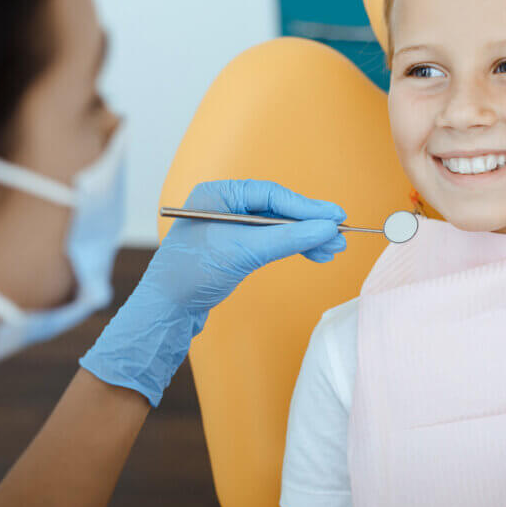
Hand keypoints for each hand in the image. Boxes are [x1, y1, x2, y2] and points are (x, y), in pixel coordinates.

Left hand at [80, 179, 346, 405]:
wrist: (165, 311)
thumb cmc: (193, 274)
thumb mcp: (245, 251)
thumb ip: (288, 238)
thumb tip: (327, 228)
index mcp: (219, 194)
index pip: (272, 194)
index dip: (307, 206)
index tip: (335, 217)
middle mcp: (225, 206)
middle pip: (279, 209)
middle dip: (310, 224)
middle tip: (340, 236)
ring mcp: (230, 229)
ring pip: (278, 228)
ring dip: (306, 239)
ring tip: (333, 250)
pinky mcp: (235, 250)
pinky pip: (271, 242)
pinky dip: (293, 248)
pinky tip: (314, 254)